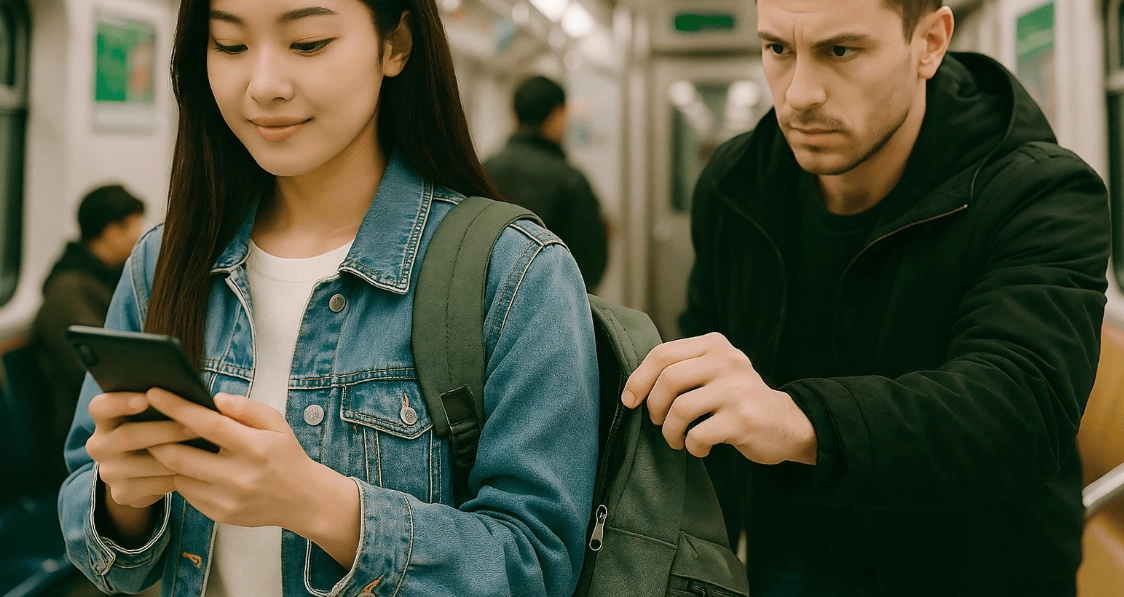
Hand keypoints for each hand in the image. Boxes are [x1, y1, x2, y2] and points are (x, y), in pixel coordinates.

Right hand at [86, 391, 199, 541]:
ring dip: (177, 455)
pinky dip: (178, 476)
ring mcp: (108, 472)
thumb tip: (189, 396)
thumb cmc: (156, 432)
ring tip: (205, 448)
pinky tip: (197, 470)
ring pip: (145, 463)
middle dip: (166, 430)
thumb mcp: (151, 417)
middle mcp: (99, 445)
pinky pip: (154, 485)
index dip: (120, 401)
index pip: (100, 407)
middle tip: (195, 426)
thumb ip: (161, 404)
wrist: (142, 475)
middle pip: (128, 435)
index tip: (147, 398)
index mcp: (104, 419)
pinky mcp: (122, 493)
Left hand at [144, 390, 359, 566]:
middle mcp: (239, 477)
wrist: (304, 500)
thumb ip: (246, 408)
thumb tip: (214, 399)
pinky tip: (189, 468)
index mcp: (255, 448)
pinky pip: (188, 494)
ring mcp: (228, 500)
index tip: (155, 393)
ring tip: (166, 445)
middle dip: (157, 438)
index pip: (208, 424)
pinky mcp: (221, 515)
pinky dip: (183, 478)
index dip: (177, 408)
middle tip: (147, 424)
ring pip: (178, 476)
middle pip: (179, 456)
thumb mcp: (276, 423)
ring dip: (169, 459)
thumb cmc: (286, 455)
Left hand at [621, 333, 817, 464]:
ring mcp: (737, 389)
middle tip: (658, 422)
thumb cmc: (736, 400)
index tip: (630, 400)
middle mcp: (727, 361)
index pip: (662, 354)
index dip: (638, 379)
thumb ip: (682, 368)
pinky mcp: (743, 419)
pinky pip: (698, 435)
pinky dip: (692, 446)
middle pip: (668, 380)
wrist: (787, 424)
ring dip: (670, 431)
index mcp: (714, 345)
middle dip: (654, 407)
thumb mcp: (714, 371)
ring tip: (677, 439)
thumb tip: (632, 388)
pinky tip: (701, 447)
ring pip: (680, 409)